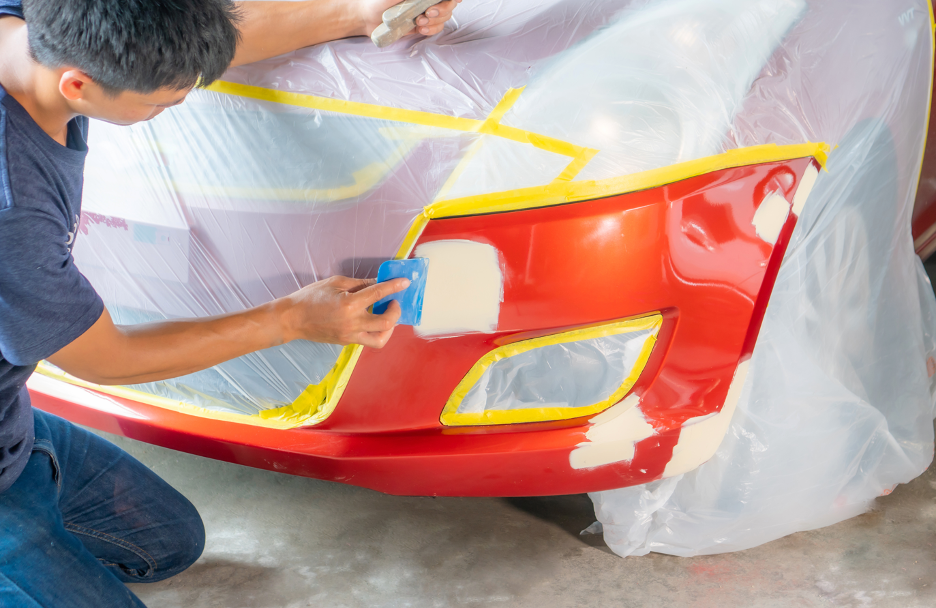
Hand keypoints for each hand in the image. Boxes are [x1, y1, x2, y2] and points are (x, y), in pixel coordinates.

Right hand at [280, 275, 409, 347]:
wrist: (292, 319)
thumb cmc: (311, 297)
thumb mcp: (335, 283)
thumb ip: (360, 283)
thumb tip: (378, 281)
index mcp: (349, 304)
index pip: (378, 294)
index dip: (394, 287)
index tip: (405, 282)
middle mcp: (352, 323)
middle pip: (386, 322)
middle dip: (396, 311)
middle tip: (394, 301)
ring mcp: (350, 335)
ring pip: (381, 339)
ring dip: (390, 327)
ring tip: (386, 315)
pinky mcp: (347, 342)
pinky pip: (368, 340)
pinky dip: (375, 331)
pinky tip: (372, 319)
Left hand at [355, 0, 461, 38]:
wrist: (366, 17)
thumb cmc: (378, 0)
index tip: (453, 0)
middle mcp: (426, 0)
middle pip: (449, 5)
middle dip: (442, 10)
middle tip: (427, 13)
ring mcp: (425, 13)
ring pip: (444, 18)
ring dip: (435, 22)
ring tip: (419, 22)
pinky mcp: (421, 26)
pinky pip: (435, 29)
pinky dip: (431, 30)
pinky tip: (421, 29)